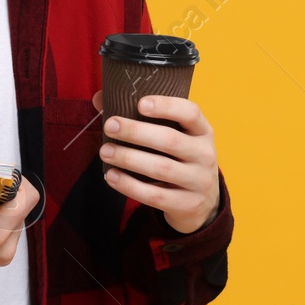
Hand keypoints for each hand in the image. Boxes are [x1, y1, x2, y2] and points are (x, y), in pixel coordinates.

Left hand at [90, 90, 219, 233]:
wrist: (203, 202)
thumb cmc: (180, 159)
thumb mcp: (176, 136)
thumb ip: (143, 117)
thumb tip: (99, 99)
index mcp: (203, 131)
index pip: (191, 112)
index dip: (166, 106)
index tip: (140, 103)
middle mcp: (205, 154)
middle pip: (170, 140)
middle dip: (136, 132)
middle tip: (110, 126)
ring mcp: (199, 181)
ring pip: (161, 168)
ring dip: (129, 158)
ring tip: (105, 151)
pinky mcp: (187, 204)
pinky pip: (154, 195)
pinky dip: (129, 185)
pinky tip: (111, 175)